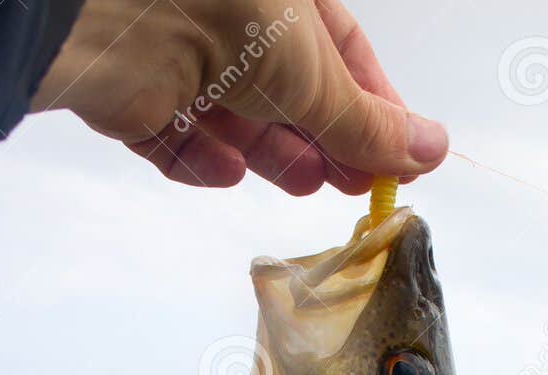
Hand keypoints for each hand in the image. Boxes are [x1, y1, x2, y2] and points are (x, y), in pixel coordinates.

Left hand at [32, 0, 448, 196]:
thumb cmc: (226, 14)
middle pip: (285, 89)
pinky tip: (227, 171)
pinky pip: (174, 134)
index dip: (373, 108)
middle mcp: (228, 17)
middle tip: (353, 184)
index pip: (339, 51)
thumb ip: (370, 126)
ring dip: (270, 153)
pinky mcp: (134, 93)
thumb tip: (429, 150)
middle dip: (321, 139)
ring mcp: (176, 52)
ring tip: (302, 181)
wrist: (118, 21)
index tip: (398, 159)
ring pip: (232, 116)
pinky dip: (202, 157)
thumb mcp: (320, 78)